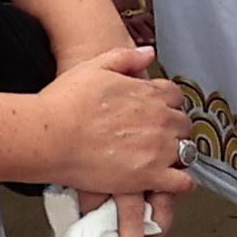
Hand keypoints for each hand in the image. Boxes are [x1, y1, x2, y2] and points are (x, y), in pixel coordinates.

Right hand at [31, 44, 190, 197]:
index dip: (166, 104)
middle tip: (156, 135)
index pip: (175, 96)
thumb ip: (126, 58)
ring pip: (186, 151)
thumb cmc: (66, 103)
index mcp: (150, 94)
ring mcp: (159, 149)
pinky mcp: (151, 177)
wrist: (50, 136)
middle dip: (172, 129)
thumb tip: (147, 53)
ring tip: (161, 158)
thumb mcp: (95, 67)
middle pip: (183, 124)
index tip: (157, 110)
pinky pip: (182, 182)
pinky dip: (182, 183)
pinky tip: (173, 181)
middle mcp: (161, 120)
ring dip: (177, 153)